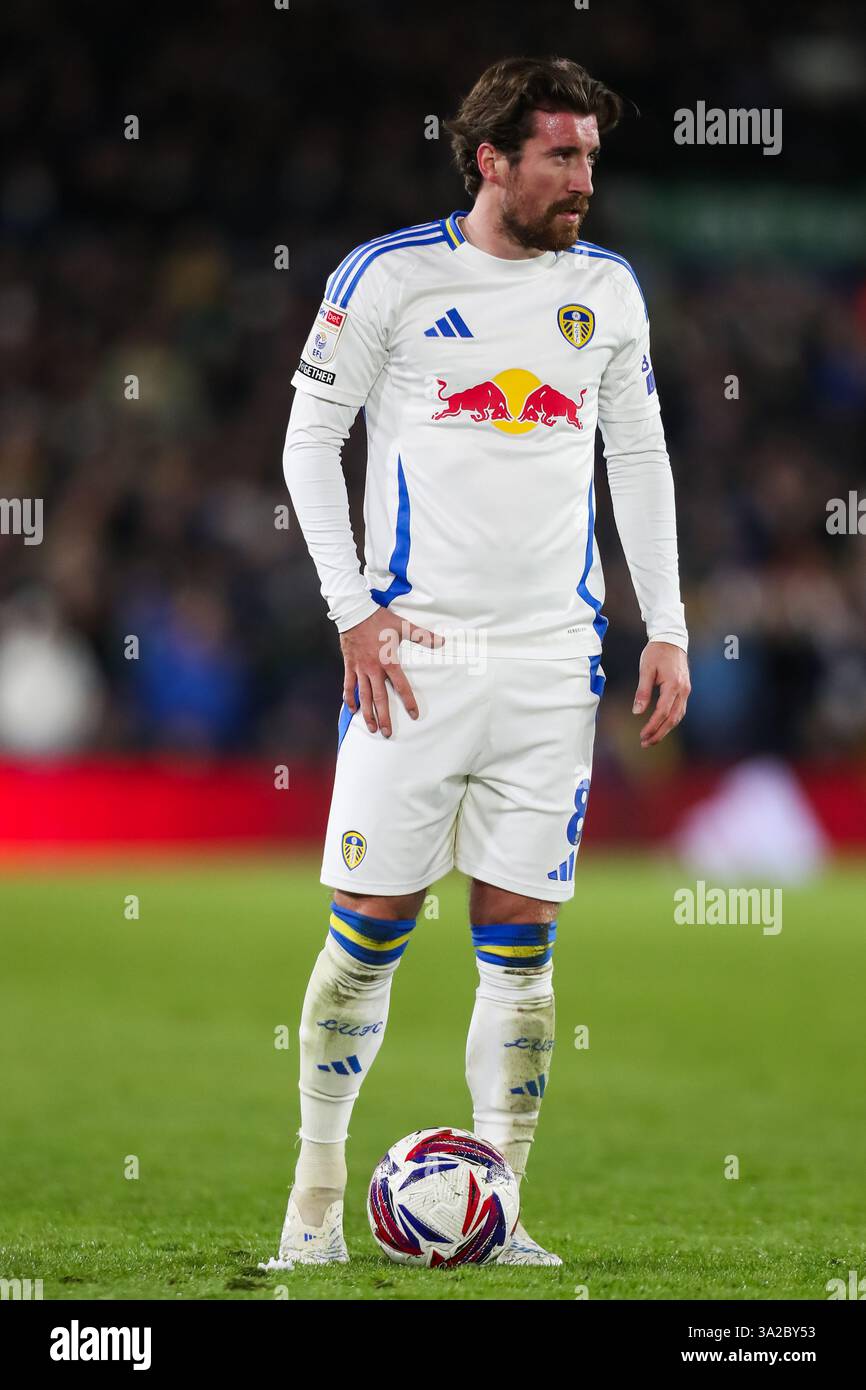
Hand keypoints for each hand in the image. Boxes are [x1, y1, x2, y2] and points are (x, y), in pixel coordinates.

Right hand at [340, 608, 442, 736]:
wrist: (354, 612)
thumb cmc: (379, 619)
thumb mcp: (403, 626)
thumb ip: (423, 636)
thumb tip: (442, 641)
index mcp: (388, 661)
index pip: (401, 686)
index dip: (408, 701)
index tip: (414, 715)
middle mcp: (373, 669)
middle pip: (379, 698)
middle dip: (384, 717)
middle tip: (387, 733)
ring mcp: (360, 669)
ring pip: (363, 696)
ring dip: (367, 713)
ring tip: (371, 727)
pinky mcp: (349, 665)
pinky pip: (348, 685)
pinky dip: (349, 698)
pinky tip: (352, 709)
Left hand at [632, 641, 690, 747]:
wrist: (671, 639)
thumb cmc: (656, 652)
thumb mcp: (645, 669)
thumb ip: (642, 691)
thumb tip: (637, 712)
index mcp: (673, 685)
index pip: (662, 712)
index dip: (652, 726)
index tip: (642, 735)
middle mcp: (683, 690)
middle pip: (673, 719)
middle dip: (659, 733)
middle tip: (645, 743)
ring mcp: (686, 690)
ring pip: (678, 716)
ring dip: (665, 729)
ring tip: (651, 738)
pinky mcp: (685, 689)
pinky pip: (680, 710)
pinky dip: (671, 720)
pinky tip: (661, 726)